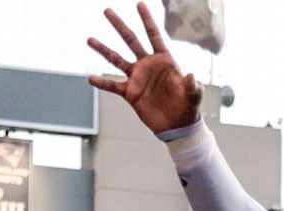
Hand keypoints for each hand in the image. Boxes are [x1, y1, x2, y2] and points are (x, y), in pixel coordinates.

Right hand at [88, 2, 202, 133]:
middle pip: (131, 41)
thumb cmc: (188, 107)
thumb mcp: (194, 96)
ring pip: (117, 59)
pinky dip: (102, 82)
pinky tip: (90, 78)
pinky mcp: (130, 92)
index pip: (154, 36)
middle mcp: (148, 65)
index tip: (139, 4)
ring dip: (103, 50)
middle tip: (107, 10)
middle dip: (119, 25)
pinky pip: (113, 85)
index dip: (147, 20)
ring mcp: (137, 78)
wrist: (177, 126)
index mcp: (164, 61)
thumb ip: (193, 86)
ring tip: (90, 39)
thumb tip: (191, 76)